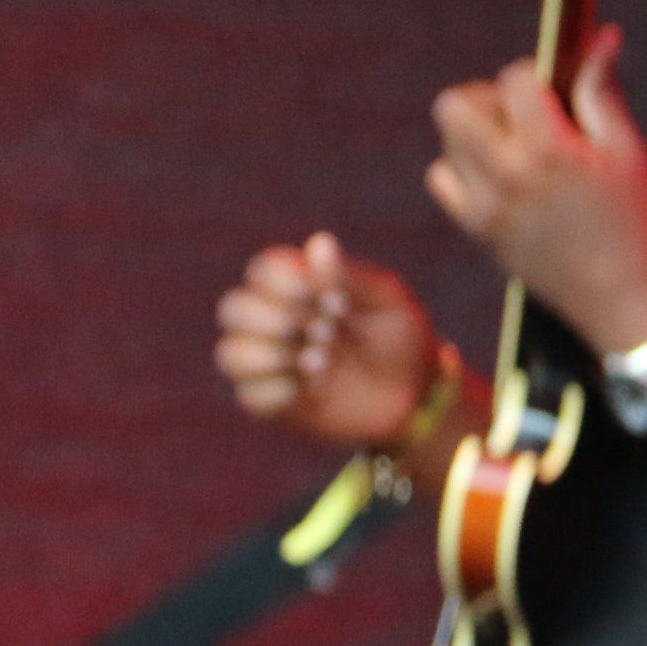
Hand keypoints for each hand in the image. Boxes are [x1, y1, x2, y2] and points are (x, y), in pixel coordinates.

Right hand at [215, 232, 442, 450]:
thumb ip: (348, 276)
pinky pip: (247, 396)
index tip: (336, 302)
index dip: (288, 285)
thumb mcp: (385, 301)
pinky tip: (313, 390)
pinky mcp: (276, 403)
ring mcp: (271, 365)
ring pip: (228, 354)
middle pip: (232, 310)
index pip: (261, 272)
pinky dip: (277, 392)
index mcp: (297, 288)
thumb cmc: (400, 337)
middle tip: (326, 333)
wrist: (417, 397)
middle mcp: (275, 322)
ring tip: (320, 362)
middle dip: (276, 321)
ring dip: (271, 357)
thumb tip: (319, 242)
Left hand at [425, 28, 646, 355]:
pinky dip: (462, 169)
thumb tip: (600, 36)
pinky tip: (501, 178)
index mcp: (549, 150)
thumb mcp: (628, 150)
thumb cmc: (637, 221)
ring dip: (475, 132)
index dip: (535, 76)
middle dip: (488, 97)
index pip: (513, 79)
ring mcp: (484, 206)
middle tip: (524, 116)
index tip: (556, 94)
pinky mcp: (476, 231)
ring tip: (518, 149)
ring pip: (447, 140)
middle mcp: (505, 175)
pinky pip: (443, 180)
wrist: (625, 301)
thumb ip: (602, 92)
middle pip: (456, 104)